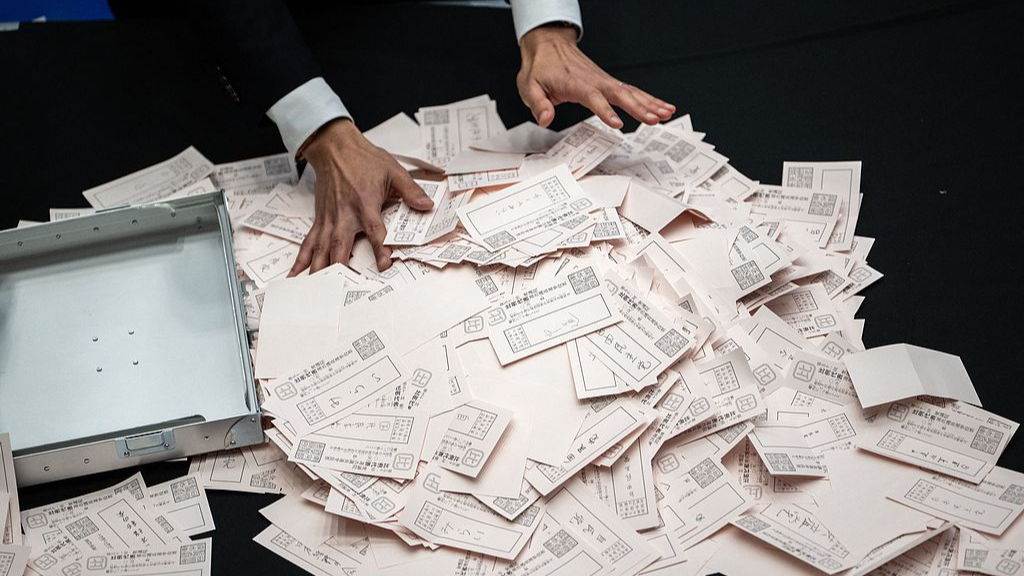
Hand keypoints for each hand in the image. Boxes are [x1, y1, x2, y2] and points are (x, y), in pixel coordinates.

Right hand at [289, 118, 432, 274]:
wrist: (335, 147)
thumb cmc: (364, 159)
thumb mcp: (393, 171)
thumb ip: (410, 191)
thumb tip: (427, 206)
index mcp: (365, 203)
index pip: (374, 230)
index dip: (380, 249)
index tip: (385, 265)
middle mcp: (344, 213)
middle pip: (341, 245)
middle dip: (341, 267)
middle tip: (341, 287)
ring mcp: (329, 218)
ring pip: (322, 247)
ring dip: (319, 269)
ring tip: (317, 289)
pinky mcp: (320, 218)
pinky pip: (309, 241)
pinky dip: (302, 258)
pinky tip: (296, 273)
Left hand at [516, 24, 674, 128]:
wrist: (548, 45)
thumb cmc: (540, 67)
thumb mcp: (529, 86)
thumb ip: (538, 104)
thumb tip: (545, 119)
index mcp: (575, 83)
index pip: (593, 98)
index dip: (606, 111)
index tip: (618, 124)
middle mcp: (594, 80)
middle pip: (620, 94)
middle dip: (639, 107)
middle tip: (655, 119)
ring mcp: (603, 80)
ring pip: (631, 91)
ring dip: (650, 103)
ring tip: (667, 114)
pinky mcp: (608, 82)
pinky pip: (631, 91)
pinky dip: (648, 99)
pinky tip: (662, 106)